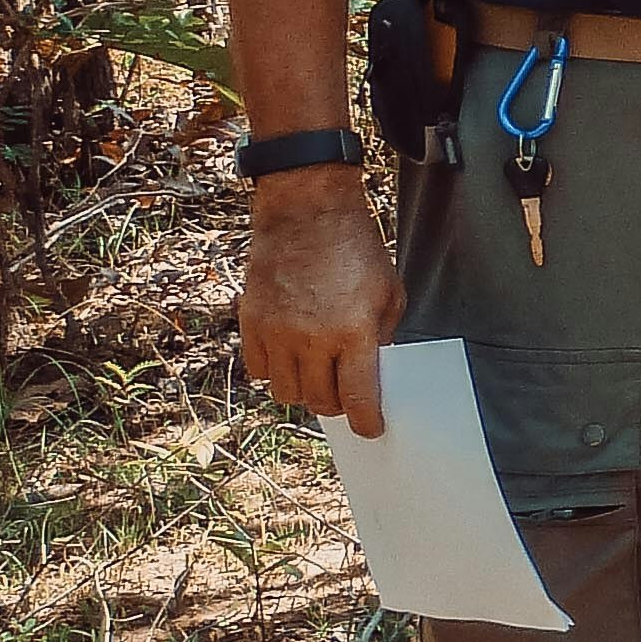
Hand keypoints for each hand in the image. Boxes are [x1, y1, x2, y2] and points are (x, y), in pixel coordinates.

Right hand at [240, 169, 402, 435]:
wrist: (306, 212)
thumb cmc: (355, 249)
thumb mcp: (388, 292)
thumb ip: (383, 336)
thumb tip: (373, 372)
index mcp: (353, 332)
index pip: (358, 397)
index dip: (366, 421)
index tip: (371, 429)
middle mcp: (312, 338)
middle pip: (320, 400)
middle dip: (337, 405)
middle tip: (345, 395)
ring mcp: (277, 332)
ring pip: (286, 393)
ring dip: (304, 391)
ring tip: (317, 375)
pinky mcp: (252, 322)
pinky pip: (259, 370)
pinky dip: (275, 371)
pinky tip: (290, 356)